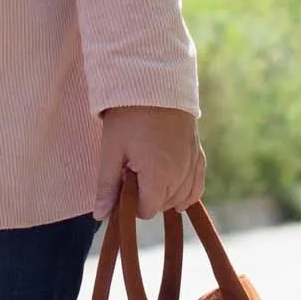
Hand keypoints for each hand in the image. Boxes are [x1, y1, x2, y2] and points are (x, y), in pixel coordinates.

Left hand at [94, 105, 205, 220]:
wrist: (155, 84)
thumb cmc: (128, 116)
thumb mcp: (111, 149)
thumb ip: (107, 186)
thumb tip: (101, 216)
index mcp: (159, 175)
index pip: (147, 211)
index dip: (131, 203)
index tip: (122, 183)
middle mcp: (181, 174)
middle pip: (163, 205)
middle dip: (146, 195)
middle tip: (132, 170)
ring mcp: (193, 164)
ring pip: (180, 198)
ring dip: (164, 193)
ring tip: (148, 168)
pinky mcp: (199, 155)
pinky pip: (197, 186)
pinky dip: (185, 191)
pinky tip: (173, 187)